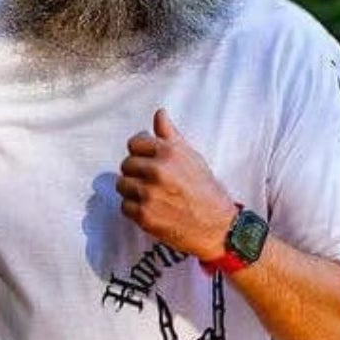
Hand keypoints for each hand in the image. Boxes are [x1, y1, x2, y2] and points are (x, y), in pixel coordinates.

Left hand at [117, 108, 234, 260]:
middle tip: (152, 183)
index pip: (134, 143)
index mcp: (169, 153)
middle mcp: (157, 171)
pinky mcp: (144, 216)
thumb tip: (159, 114)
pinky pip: (125, 206)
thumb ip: (171, 136)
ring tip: (151, 196)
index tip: (148, 162)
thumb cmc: (206, 190)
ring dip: (133, 191)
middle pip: (126, 165)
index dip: (141, 153)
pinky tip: (152, 210)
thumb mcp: (192, 157)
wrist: (217, 226)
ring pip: (122, 185)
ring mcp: (149, 194)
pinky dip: (134, 210)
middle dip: (136, 173)